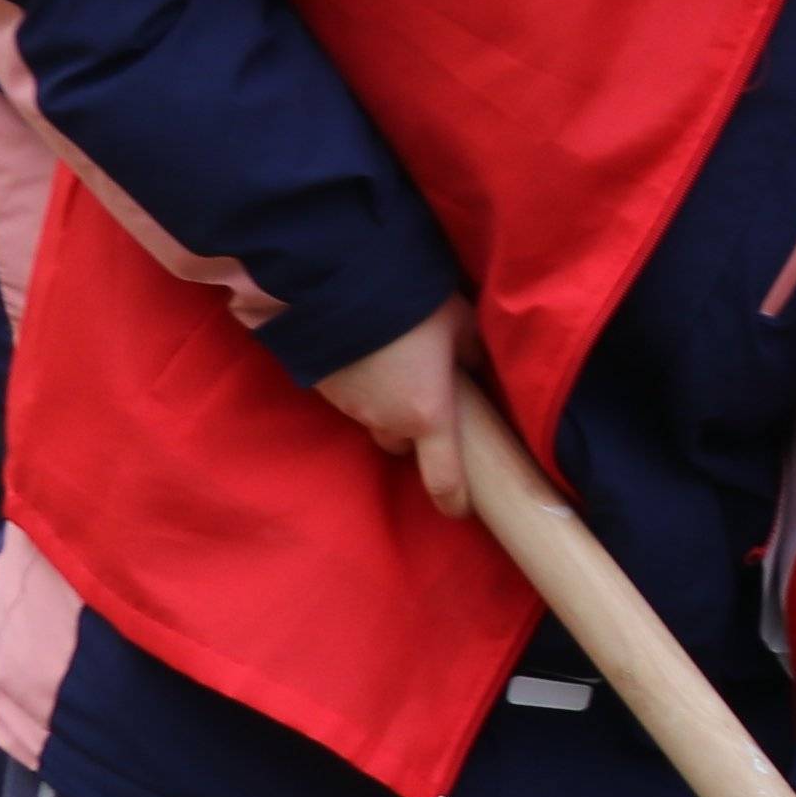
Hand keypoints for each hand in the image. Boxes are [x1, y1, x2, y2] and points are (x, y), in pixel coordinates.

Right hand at [314, 297, 476, 516]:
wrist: (339, 286)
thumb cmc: (414, 309)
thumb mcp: (460, 325)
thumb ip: (471, 354)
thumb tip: (472, 368)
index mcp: (429, 416)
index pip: (443, 477)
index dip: (454, 499)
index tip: (461, 510)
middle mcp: (387, 421)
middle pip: (402, 444)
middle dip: (413, 431)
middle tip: (425, 394)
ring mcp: (350, 408)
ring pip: (373, 420)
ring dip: (385, 404)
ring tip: (395, 363)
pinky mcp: (323, 389)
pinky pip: (349, 399)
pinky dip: (361, 386)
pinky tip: (368, 354)